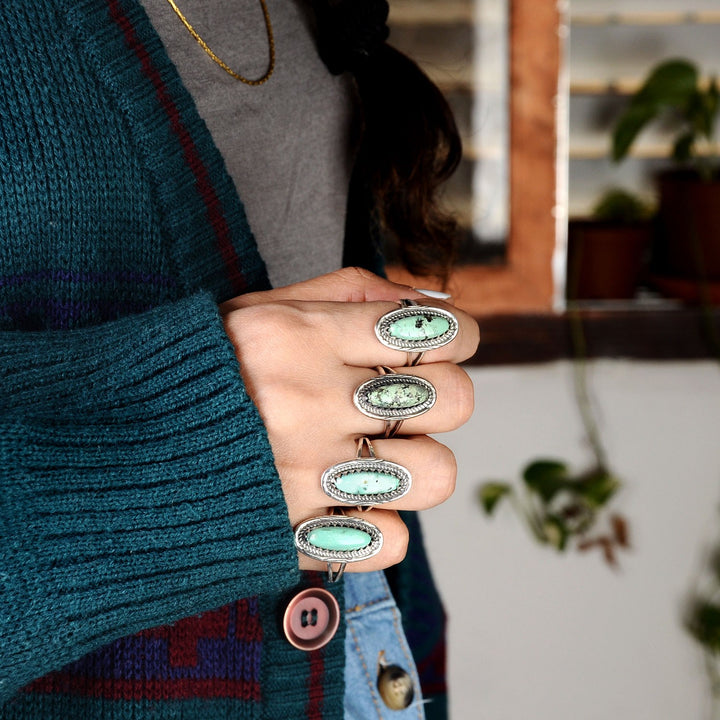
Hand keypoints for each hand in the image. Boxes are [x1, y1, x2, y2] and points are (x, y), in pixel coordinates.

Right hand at [221, 268, 478, 571]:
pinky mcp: (297, 536)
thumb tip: (426, 303)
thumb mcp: (257, 309)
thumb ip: (345, 292)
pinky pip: (392, 541)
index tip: (441, 349)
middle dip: (442, 400)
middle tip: (405, 403)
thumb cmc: (195, 375)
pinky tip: (348, 505)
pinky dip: (380, 527)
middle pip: (453, 401)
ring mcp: (305, 474)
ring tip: (379, 458)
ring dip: (418, 466)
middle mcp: (307, 402)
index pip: (435, 335)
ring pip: (436, 475)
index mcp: (300, 336)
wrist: (110, 453)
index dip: (457, 341)